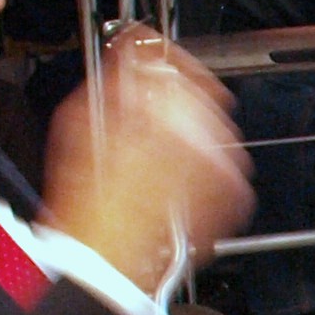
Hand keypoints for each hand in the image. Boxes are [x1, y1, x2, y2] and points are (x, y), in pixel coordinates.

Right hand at [43, 29, 250, 292]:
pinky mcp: (235, 194)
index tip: (157, 58)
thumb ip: (112, 78)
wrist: (108, 259)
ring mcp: (224, 165)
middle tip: (156, 110)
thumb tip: (128, 55)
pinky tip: (178, 181)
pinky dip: (208, 168)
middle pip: (205, 94)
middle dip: (180, 98)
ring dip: (195, 134)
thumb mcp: (80, 121)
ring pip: (218, 130)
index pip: (180, 61)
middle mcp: (202, 132)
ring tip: (163, 155)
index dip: (166, 57)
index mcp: (161, 109)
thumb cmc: (88, 200)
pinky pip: (228, 167)